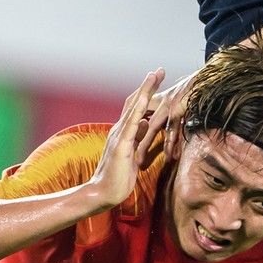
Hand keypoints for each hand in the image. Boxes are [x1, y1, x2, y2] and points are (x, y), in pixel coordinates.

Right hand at [89, 68, 164, 208]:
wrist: (103, 193)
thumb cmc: (119, 177)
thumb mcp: (133, 154)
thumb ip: (138, 138)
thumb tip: (147, 123)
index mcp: (124, 133)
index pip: (135, 108)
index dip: (146, 93)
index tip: (157, 79)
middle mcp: (120, 129)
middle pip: (134, 101)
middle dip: (147, 85)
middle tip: (159, 70)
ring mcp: (120, 135)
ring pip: (133, 107)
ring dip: (144, 90)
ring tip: (154, 76)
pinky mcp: (122, 144)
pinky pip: (132, 123)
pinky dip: (139, 108)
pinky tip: (146, 98)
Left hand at [136, 70, 197, 166]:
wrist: (206, 78)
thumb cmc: (194, 90)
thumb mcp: (178, 100)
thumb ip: (168, 113)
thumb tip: (166, 129)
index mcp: (157, 100)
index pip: (137, 118)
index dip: (132, 133)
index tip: (127, 149)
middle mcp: (158, 102)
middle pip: (140, 126)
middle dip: (133, 144)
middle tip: (129, 161)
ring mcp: (167, 104)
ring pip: (152, 129)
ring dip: (145, 147)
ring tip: (141, 164)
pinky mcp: (177, 107)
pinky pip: (171, 128)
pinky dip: (170, 143)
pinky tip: (168, 156)